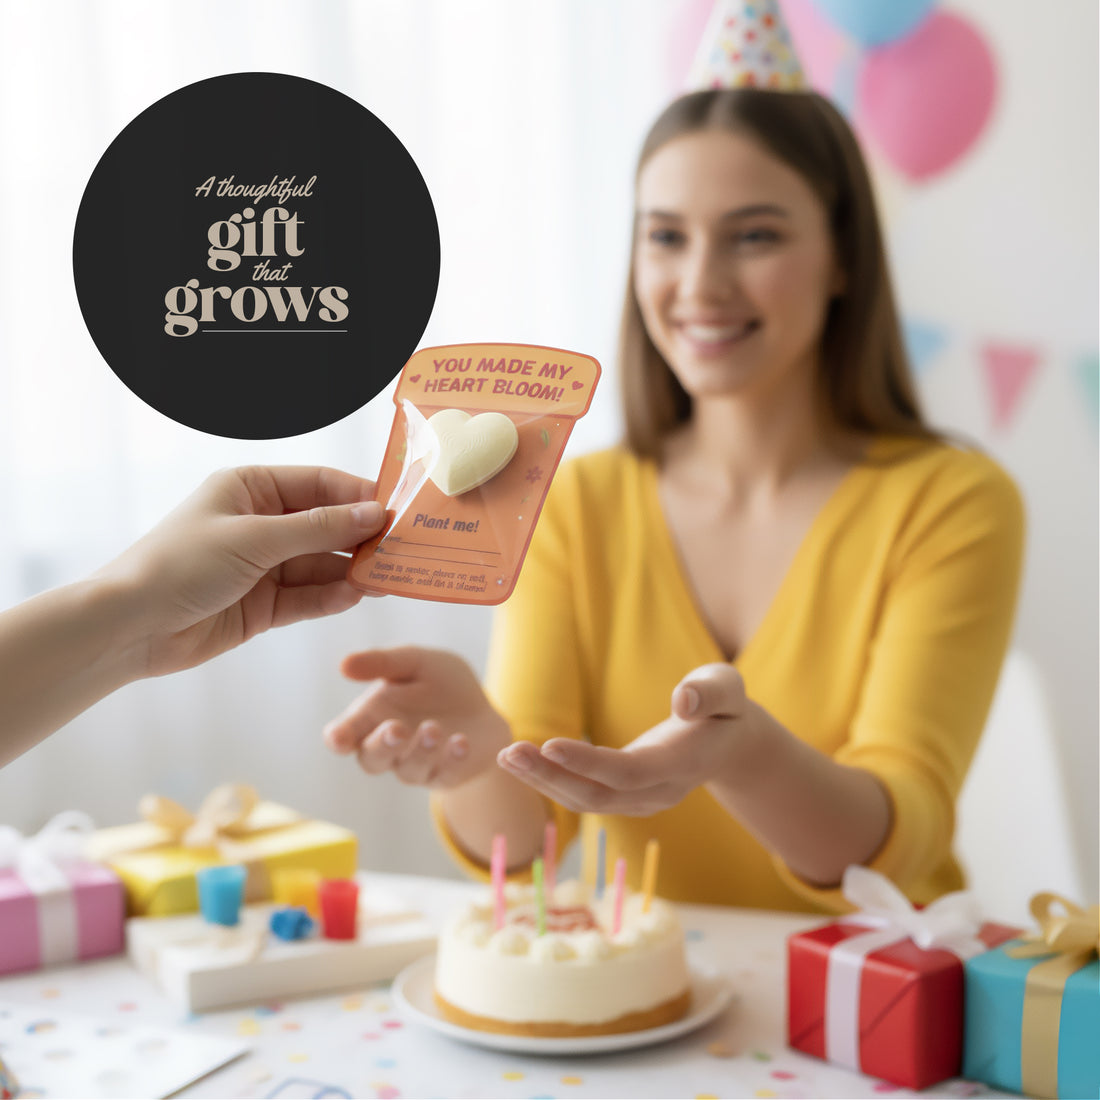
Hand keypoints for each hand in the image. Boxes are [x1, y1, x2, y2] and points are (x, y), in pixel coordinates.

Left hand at [97, 465, 383, 676]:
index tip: (396, 509)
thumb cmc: (179, 565)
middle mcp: (261, 524)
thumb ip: (318, 528)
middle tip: (402, 549)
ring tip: (386, 578)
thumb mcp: (254, 538)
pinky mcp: (264, 605)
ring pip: (322, 564)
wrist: (131, 627)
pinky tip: (354, 596)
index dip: (358, 496)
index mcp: (251, 489)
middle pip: (326, 526)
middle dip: (361, 538)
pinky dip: (331, 597)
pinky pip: (308, 597)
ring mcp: (264, 566)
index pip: (319, 485)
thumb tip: (373, 514)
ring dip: (351, 571)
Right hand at [324, 646, 510, 788]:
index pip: (343, 735)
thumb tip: (344, 665)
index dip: (339, 738)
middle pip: (372, 759)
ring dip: (420, 750)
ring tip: (433, 727)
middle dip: (383, 745)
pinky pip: (445, 774)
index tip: (340, 738)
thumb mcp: (415, 662)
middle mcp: (388, 748)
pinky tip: (461, 741)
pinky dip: (452, 759)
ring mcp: (416, 765)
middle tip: (397, 728)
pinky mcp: (446, 775)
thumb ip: (382, 662)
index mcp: (371, 718)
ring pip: (409, 769)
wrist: (481, 707)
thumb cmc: (438, 682)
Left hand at [496, 663, 764, 814]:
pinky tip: (519, 763)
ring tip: (504, 757)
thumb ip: (710, 691)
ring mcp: (642, 800)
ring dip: (543, 782)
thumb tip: (683, 699)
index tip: (548, 745)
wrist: (729, 744)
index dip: (588, 763)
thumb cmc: (724, 707)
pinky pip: (584, 796)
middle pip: (599, 795)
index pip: (629, 772)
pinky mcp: (626, 797)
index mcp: (683, 764)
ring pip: (586, 801)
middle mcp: (659, 791)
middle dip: (551, 777)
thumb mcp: (728, 688)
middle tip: (509, 752)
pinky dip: (550, 782)